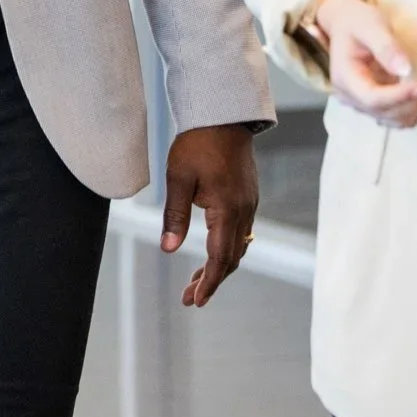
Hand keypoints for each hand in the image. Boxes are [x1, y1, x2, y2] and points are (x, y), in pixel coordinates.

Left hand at [160, 124, 258, 307]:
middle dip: (212, 280)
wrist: (223, 116)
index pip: (220, 258)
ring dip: (220, 266)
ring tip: (197, 281)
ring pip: (238, 246)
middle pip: (231, 258)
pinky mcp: (248, 196)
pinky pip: (241, 231)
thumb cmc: (197, 144)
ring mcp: (249, 203)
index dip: (208, 282)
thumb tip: (167, 249)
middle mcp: (244, 210)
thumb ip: (174, 216)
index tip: (196, 301)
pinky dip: (227, 248)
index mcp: (227, 209)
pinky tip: (213, 250)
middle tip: (190, 298)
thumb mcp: (178, 179)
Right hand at [315, 0, 416, 128]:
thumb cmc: (357, 21)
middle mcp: (351, 97)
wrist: (346, 24)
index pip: (373, 99)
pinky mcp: (377, 104)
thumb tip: (406, 71)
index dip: (401, 96)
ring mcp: (363, 104)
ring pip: (396, 120)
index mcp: (345, 78)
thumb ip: (386, 47)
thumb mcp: (370, 26)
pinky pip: (400, 116)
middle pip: (387, 113)